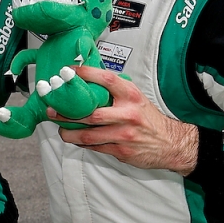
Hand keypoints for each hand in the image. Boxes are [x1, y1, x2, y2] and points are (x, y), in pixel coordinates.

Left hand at [54, 65, 199, 174]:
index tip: (69, 71)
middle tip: (52, 110)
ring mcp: (124, 134)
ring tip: (61, 130)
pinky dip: (83, 144)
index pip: (106, 79)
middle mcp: (128, 114)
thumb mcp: (137, 99)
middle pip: (91, 113)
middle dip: (67, 113)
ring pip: (88, 135)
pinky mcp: (121, 151)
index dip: (85, 74)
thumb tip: (88, 83)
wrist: (171, 144)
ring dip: (70, 133)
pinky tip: (78, 140)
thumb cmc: (150, 120)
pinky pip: (95, 147)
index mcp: (131, 95)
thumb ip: (116, 92)